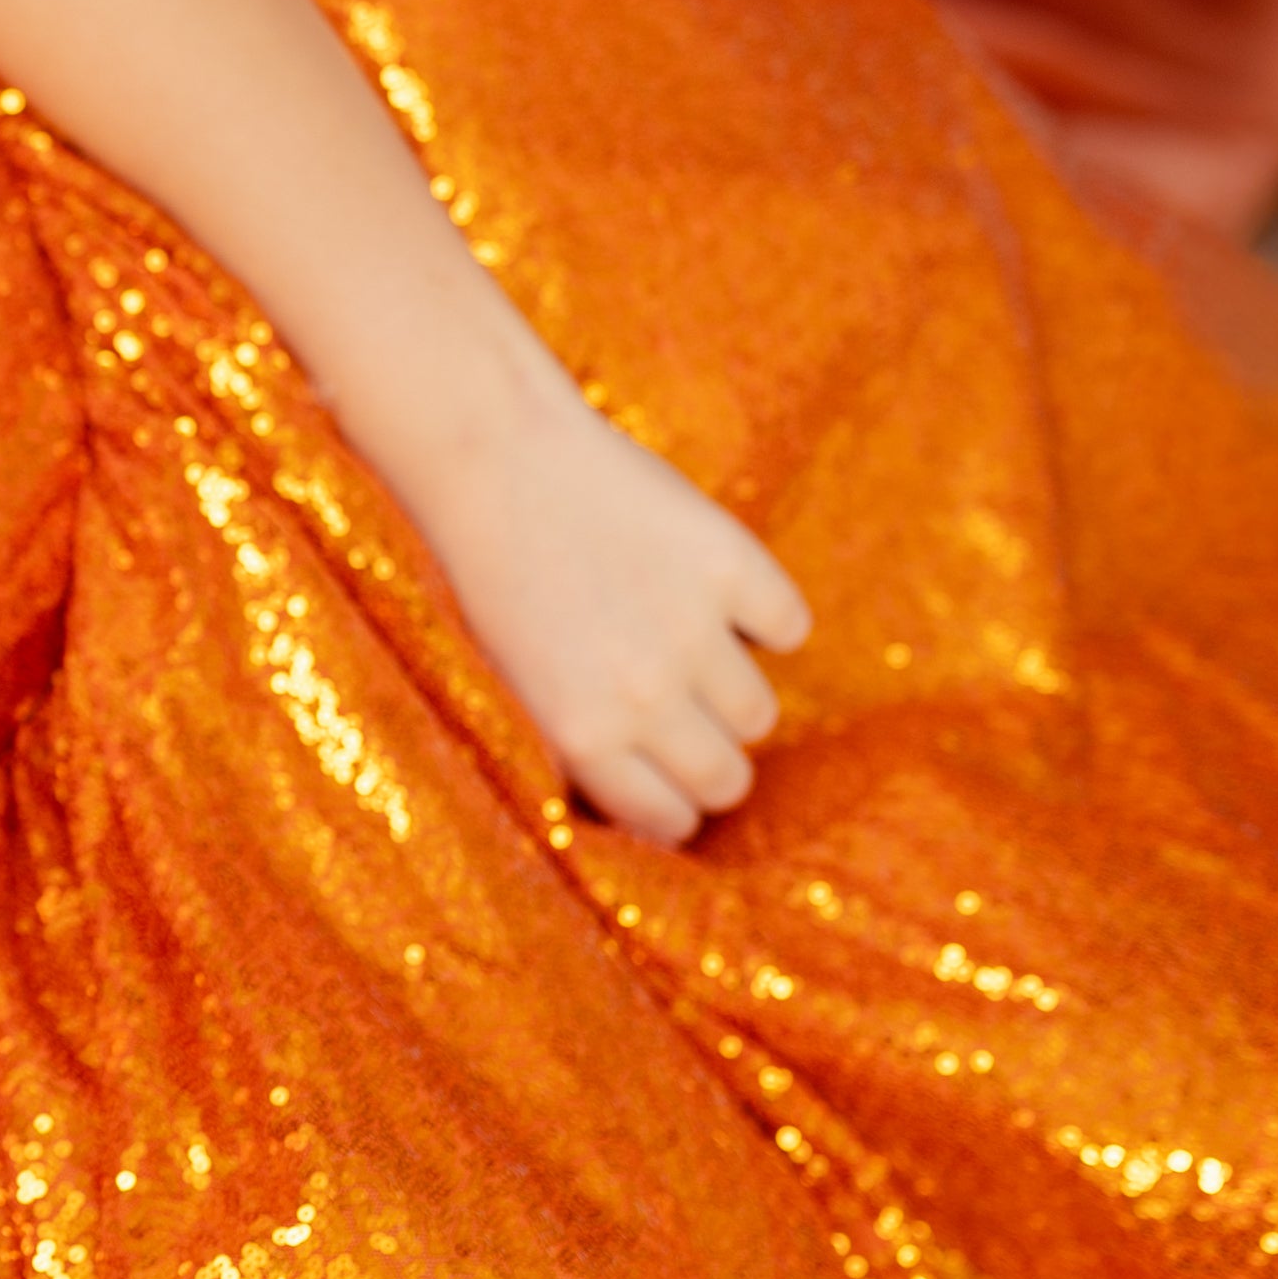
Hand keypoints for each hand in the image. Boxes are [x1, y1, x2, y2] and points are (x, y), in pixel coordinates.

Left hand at [383, 375, 811, 845]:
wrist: (491, 458)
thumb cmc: (488, 573)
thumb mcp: (512, 684)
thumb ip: (579, 747)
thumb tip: (650, 806)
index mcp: (579, 736)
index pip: (669, 821)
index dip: (671, 803)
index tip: (662, 778)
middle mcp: (642, 697)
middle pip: (726, 780)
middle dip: (709, 760)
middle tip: (683, 721)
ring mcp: (693, 630)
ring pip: (761, 715)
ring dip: (734, 693)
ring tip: (687, 650)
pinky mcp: (732, 565)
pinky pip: (789, 627)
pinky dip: (765, 614)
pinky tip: (718, 593)